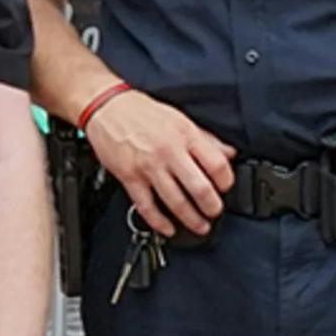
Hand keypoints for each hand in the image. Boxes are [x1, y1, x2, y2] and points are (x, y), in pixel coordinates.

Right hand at [83, 92, 236, 237]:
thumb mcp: (180, 119)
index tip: (226, 188)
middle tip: (215, 212)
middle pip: (199, 188)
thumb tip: (228, 153)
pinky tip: (168, 227)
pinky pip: (146, 206)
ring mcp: (148, 166)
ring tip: (199, 226)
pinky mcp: (129, 177)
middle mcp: (169, 151)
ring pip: (175, 201)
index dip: (226, 181)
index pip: (217, 164)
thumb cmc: (141, 112)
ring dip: (191, 219)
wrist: (107, 107)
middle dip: (212, 207)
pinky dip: (159, 222)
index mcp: (185, 135)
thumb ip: (205, 138)